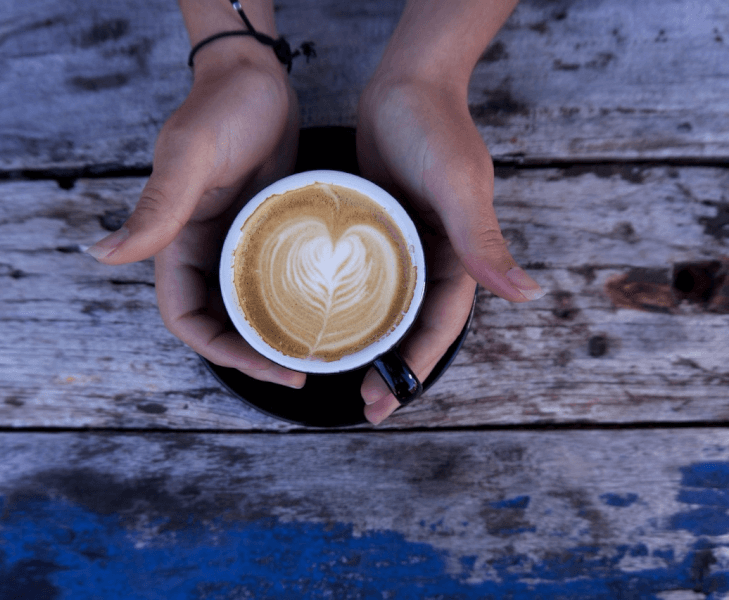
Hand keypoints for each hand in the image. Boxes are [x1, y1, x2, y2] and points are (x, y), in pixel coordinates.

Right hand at [87, 54, 306, 388]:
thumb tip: (103, 255)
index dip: (217, 351)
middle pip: (219, 323)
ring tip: (311, 353)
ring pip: (246, 307)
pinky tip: (317, 313)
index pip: (185, 317)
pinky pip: (270, 280)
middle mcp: (203, 251)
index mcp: (176, 242)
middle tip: (298, 370)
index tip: (261, 365)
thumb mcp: (191, 159)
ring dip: (270, 335)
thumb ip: (155, 210)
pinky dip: (286, 303)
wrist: (259, 79)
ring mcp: (234, 243)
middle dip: (251, 355)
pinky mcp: (262, 231)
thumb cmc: (224, 108)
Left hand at [356, 77, 543, 424]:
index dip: (415, 368)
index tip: (387, 402)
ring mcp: (403, 247)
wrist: (403, 86)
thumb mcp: (457, 186)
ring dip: (371, 343)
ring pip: (388, 308)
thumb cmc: (434, 130)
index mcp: (458, 258)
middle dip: (392, 370)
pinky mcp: (376, 231)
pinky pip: (364, 278)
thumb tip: (528, 294)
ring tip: (341, 373)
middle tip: (365, 406)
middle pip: (413, 327)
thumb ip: (484, 240)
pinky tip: (323, 320)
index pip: (439, 327)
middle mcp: (432, 259)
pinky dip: (351, 304)